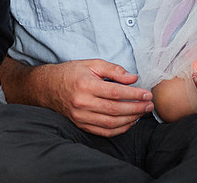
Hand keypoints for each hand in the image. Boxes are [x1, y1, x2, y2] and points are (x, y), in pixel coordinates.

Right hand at [22, 59, 152, 136]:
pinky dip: (119, 130)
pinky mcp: (80, 125)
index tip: (147, 94)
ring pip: (111, 123)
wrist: (47, 87)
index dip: (134, 95)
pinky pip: (104, 132)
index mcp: (85, 85)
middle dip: (136, 108)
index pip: (115, 92)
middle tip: (149, 105)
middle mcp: (82, 103)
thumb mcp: (91, 64)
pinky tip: (129, 122)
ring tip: (142, 113)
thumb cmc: (70, 73)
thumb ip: (113, 70)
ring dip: (130, 120)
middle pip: (115, 109)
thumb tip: (133, 78)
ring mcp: (81, 117)